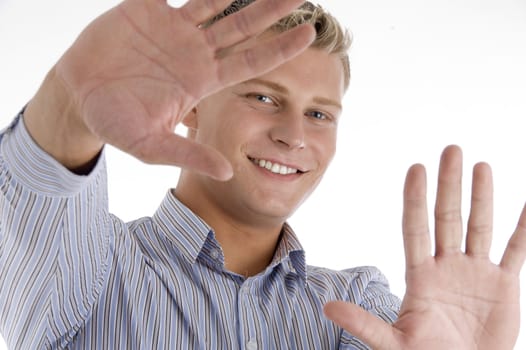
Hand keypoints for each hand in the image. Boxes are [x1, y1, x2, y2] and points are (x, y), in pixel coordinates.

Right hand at [53, 0, 313, 178]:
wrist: (79, 97)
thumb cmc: (116, 124)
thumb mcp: (152, 145)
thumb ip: (189, 153)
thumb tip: (228, 174)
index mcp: (201, 80)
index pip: (250, 62)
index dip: (280, 49)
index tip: (310, 36)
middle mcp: (195, 51)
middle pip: (242, 27)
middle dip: (272, 11)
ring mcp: (173, 28)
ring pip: (216, 1)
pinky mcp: (146, 8)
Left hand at [324, 145, 525, 348]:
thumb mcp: (393, 344)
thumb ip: (364, 324)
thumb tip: (327, 308)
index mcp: (419, 276)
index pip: (415, 228)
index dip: (415, 199)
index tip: (416, 169)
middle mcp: (446, 266)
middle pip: (447, 218)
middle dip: (449, 185)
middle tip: (451, 149)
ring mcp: (475, 272)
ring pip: (479, 226)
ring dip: (482, 196)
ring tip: (481, 165)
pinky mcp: (503, 285)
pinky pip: (515, 250)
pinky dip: (523, 228)